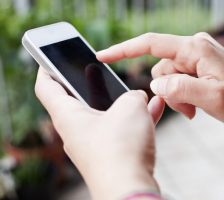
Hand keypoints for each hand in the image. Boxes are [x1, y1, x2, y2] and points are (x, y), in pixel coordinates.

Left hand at [35, 67, 164, 198]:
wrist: (131, 189)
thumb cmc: (122, 149)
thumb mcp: (130, 106)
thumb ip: (134, 95)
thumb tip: (140, 99)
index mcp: (68, 116)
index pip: (46, 87)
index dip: (46, 68)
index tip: (51, 59)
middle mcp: (77, 131)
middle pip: (78, 100)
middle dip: (92, 84)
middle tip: (100, 71)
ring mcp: (95, 144)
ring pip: (107, 115)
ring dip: (122, 103)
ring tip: (139, 91)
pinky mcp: (112, 154)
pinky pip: (122, 129)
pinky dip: (135, 118)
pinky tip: (155, 107)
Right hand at [97, 32, 223, 125]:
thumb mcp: (211, 97)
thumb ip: (180, 89)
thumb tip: (155, 84)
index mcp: (194, 48)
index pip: (150, 44)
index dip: (124, 50)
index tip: (103, 56)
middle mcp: (192, 47)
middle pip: (159, 68)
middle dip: (167, 91)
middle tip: (187, 109)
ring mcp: (194, 56)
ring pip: (166, 77)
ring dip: (175, 96)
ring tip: (194, 108)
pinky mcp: (195, 65)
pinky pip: (176, 80)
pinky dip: (181, 95)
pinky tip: (195, 104)